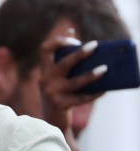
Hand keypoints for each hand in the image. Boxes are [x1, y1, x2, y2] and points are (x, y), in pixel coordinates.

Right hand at [39, 30, 102, 148]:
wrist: (50, 120)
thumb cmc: (58, 93)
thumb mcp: (56, 75)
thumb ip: (62, 55)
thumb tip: (71, 30)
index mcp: (44, 70)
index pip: (45, 49)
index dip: (58, 41)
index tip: (74, 40)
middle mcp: (45, 80)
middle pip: (64, 63)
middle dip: (80, 54)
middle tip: (95, 46)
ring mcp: (52, 93)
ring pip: (75, 82)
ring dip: (91, 75)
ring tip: (105, 69)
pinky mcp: (61, 105)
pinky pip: (81, 98)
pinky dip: (94, 94)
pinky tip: (104, 89)